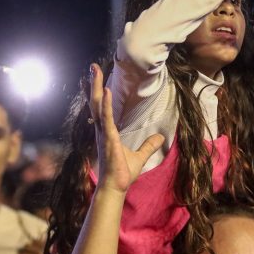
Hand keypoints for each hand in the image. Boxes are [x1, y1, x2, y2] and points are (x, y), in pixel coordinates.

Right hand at [89, 64, 164, 193]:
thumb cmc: (122, 174)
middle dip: (94, 83)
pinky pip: (106, 118)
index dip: (98, 91)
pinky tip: (107, 90)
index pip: (100, 107)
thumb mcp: (139, 157)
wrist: (115, 188)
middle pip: (96, 101)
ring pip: (97, 105)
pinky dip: (106, 104)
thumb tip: (160, 137)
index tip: (95, 76)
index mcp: (106, 131)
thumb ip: (148, 145)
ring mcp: (103, 133)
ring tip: (95, 70)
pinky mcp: (108, 139)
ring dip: (97, 87)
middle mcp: (101, 130)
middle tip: (93, 66)